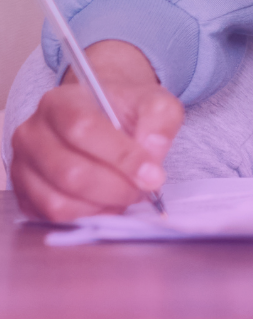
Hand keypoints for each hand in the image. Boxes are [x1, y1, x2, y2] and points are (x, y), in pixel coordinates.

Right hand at [10, 40, 182, 222]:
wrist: (106, 117)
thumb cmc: (126, 111)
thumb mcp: (155, 104)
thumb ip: (160, 121)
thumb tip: (152, 151)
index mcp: (60, 102)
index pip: (83, 129)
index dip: (121, 157)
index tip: (153, 174)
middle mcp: (32, 134)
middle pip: (70, 173)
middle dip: (116, 188)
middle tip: (143, 189)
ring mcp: (23, 166)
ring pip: (58, 202)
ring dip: (102, 206)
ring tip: (127, 194)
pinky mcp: (24, 194)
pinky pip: (52, 218)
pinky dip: (86, 216)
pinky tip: (108, 202)